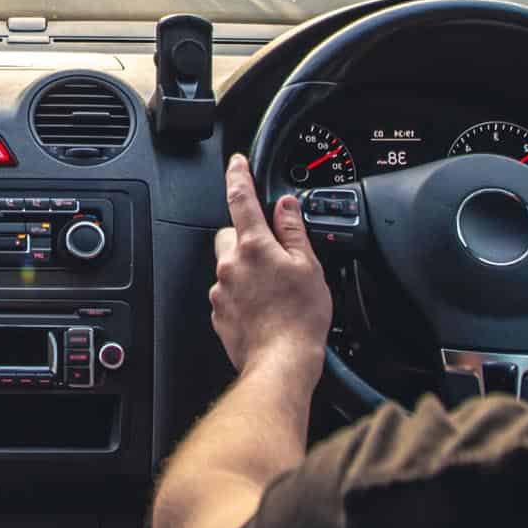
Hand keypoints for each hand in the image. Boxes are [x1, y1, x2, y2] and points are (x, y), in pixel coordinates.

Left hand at [210, 153, 332, 379]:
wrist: (281, 364)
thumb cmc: (300, 319)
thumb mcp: (308, 267)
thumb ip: (293, 231)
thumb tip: (286, 206)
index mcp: (253, 246)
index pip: (240, 198)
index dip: (238, 175)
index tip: (237, 163)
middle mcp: (230, 265)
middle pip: (231, 234)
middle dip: (248, 236)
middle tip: (273, 255)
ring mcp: (221, 290)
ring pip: (228, 265)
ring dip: (245, 268)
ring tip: (273, 288)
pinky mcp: (219, 314)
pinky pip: (227, 292)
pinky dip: (242, 293)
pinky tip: (264, 307)